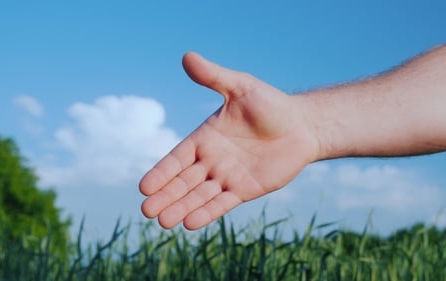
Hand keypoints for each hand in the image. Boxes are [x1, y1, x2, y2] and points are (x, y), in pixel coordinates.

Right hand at [139, 52, 319, 229]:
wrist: (302, 125)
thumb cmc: (270, 104)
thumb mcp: (240, 87)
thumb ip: (213, 77)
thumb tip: (187, 56)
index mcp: (205, 138)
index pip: (176, 158)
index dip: (161, 172)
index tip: (144, 187)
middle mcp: (212, 160)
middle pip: (183, 182)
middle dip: (165, 196)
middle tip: (147, 212)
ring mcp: (227, 176)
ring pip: (199, 195)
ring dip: (181, 208)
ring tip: (163, 222)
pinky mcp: (245, 189)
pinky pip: (222, 203)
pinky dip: (207, 212)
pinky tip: (190, 223)